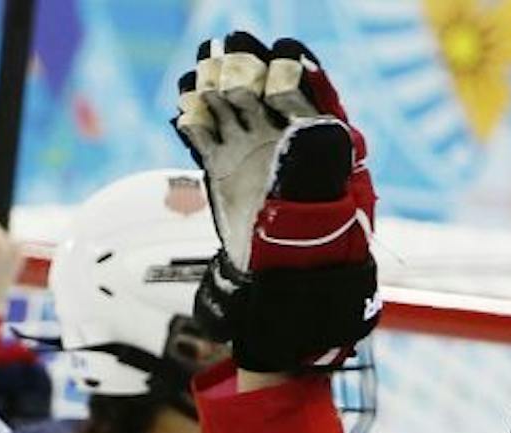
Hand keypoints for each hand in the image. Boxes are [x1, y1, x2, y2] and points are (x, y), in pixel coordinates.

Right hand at [173, 32, 378, 371]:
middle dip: (249, 68)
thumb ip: (318, 169)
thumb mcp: (326, 216)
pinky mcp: (223, 174)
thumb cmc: (316, 265)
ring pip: (233, 108)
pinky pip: (206, 137)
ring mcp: (252, 158)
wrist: (284, 305)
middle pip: (266, 93)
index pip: (310, 96)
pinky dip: (195, 119)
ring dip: (217, 86)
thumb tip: (317, 124)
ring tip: (201, 69)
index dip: (295, 70)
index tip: (281, 53)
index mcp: (323, 152)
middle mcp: (286, 148)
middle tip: (229, 48)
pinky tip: (185, 101)